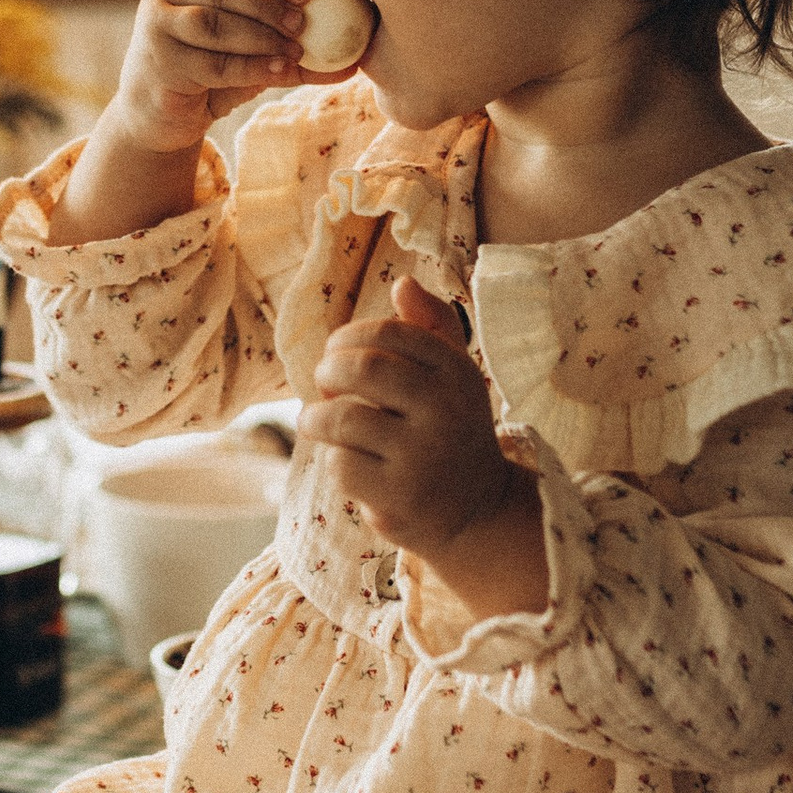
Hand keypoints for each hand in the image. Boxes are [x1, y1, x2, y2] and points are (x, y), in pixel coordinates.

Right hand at [108, 0, 309, 155]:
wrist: (158, 117)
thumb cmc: (207, 78)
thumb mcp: (249, 57)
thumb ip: (290, 51)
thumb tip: (352, 63)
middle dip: (267, 5)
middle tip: (301, 23)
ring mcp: (157, 28)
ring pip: (215, 25)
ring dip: (261, 37)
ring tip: (295, 51)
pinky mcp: (159, 64)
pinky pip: (211, 62)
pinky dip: (250, 66)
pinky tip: (277, 69)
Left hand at [299, 278, 548, 611]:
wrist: (477, 509)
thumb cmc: (450, 428)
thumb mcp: (453, 375)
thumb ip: (431, 325)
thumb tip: (403, 283)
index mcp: (456, 371)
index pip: (389, 332)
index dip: (349, 336)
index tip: (338, 352)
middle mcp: (446, 410)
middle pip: (362, 368)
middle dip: (327, 371)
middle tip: (324, 383)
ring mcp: (423, 456)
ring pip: (341, 418)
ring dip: (315, 418)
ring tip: (316, 422)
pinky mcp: (400, 497)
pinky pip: (341, 464)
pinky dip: (334, 460)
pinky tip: (348, 462)